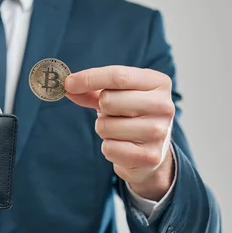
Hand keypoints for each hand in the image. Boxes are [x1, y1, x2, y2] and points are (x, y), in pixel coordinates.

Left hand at [65, 66, 174, 200]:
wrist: (150, 152)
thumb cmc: (130, 116)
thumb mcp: (116, 95)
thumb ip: (91, 89)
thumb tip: (67, 85)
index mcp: (158, 83)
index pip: (118, 76)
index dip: (89, 78)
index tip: (68, 83)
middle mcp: (164, 106)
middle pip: (109, 100)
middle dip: (101, 109)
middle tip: (113, 114)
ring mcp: (159, 132)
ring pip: (104, 126)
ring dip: (104, 129)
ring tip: (120, 131)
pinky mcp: (150, 156)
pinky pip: (109, 148)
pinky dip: (108, 148)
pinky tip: (123, 147)